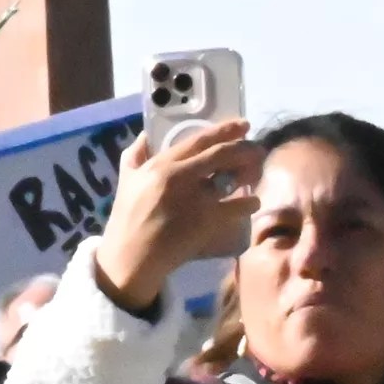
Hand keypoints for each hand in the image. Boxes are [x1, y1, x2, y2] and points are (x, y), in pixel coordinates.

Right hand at [91, 121, 261, 312]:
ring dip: (251, 172)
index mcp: (159, 165)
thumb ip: (134, 156)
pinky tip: (252, 202)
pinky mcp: (207, 220)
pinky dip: (250, 202)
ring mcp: (195, 198)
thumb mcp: (126, 182)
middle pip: (222, 153)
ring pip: (234, 177)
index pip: (198, 139)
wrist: (131, 258)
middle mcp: (179, 176)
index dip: (225, 130)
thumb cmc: (127, 220)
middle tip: (258, 148)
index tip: (243, 125)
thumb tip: (145, 135)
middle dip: (245, 148)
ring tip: (256, 172)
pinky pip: (239, 205)